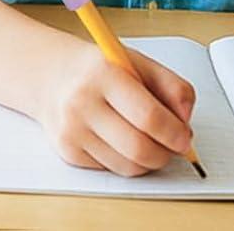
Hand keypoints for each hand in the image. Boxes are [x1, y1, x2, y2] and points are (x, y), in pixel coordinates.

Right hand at [35, 41, 194, 175]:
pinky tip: (118, 140)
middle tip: (170, 145)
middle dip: (165, 153)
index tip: (184, 137)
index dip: (175, 133)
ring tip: (144, 139)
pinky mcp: (67, 150)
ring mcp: (71, 128)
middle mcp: (81, 100)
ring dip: (148, 160)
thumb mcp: (135, 62)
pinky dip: (124, 161)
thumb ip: (172, 85)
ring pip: (129, 166)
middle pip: (140, 149)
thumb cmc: (96, 69)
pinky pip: (112, 170)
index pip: (148, 116)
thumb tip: (185, 120)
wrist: (48, 74)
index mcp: (102, 72)